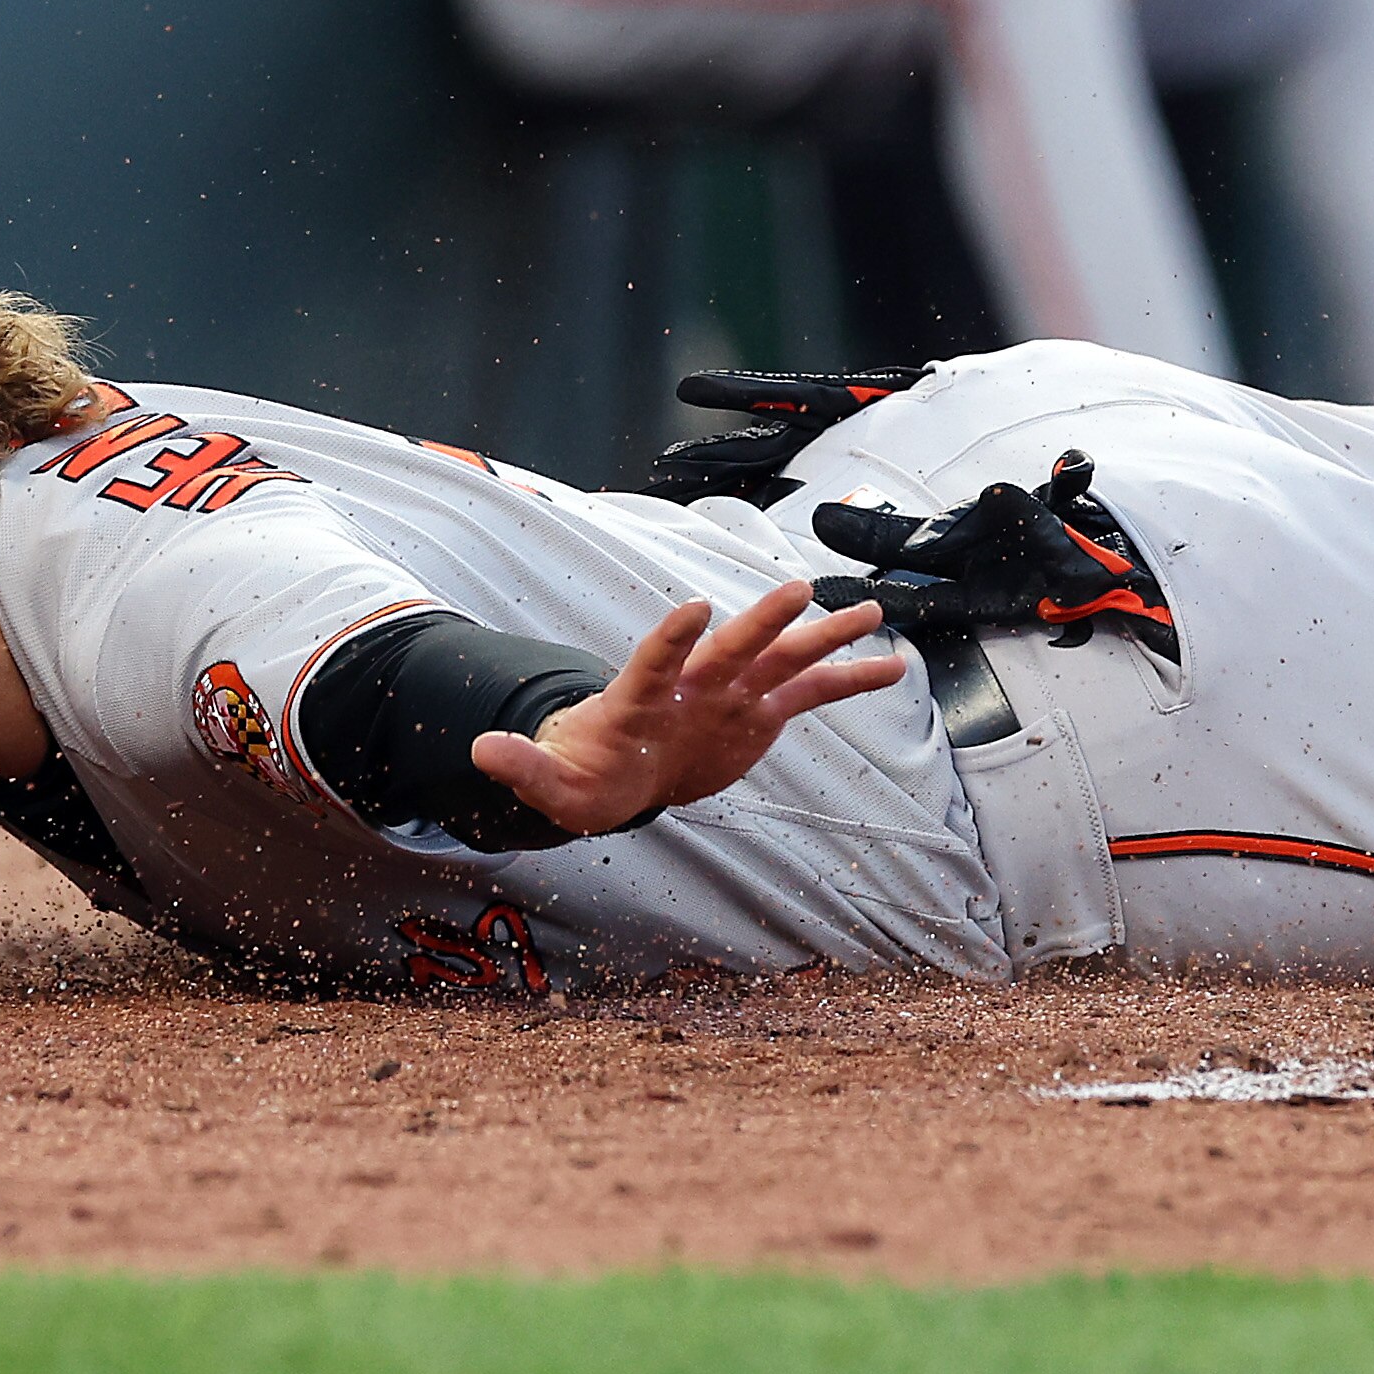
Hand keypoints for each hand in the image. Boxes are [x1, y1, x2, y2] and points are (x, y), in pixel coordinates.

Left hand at [469, 580, 905, 834]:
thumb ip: (522, 766)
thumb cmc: (584, 774)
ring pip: (781, 659)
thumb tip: (481, 750)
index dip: (672, 638)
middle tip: (797, 591)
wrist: (620, 775)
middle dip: (761, 623)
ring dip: (822, 637)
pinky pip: (809, 695)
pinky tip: (893, 667)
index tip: (696, 609)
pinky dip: (848, 681)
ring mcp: (728, 696)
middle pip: (729, 650)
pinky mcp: (756, 716)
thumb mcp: (551, 782)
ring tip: (871, 612)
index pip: (654, 661)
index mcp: (640, 699)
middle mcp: (690, 686)